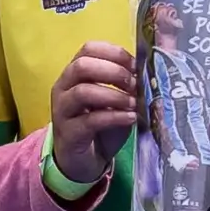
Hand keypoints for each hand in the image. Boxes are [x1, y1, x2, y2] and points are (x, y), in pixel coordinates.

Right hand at [48, 43, 137, 185]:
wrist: (81, 161)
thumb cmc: (99, 126)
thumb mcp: (113, 100)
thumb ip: (124, 85)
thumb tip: (147, 73)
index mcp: (74, 73)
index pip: (88, 49)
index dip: (114, 53)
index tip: (135, 65)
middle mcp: (63, 87)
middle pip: (82, 66)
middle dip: (113, 71)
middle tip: (134, 84)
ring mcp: (62, 110)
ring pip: (83, 92)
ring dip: (114, 95)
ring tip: (133, 103)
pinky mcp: (69, 133)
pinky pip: (91, 120)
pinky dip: (114, 116)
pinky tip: (130, 118)